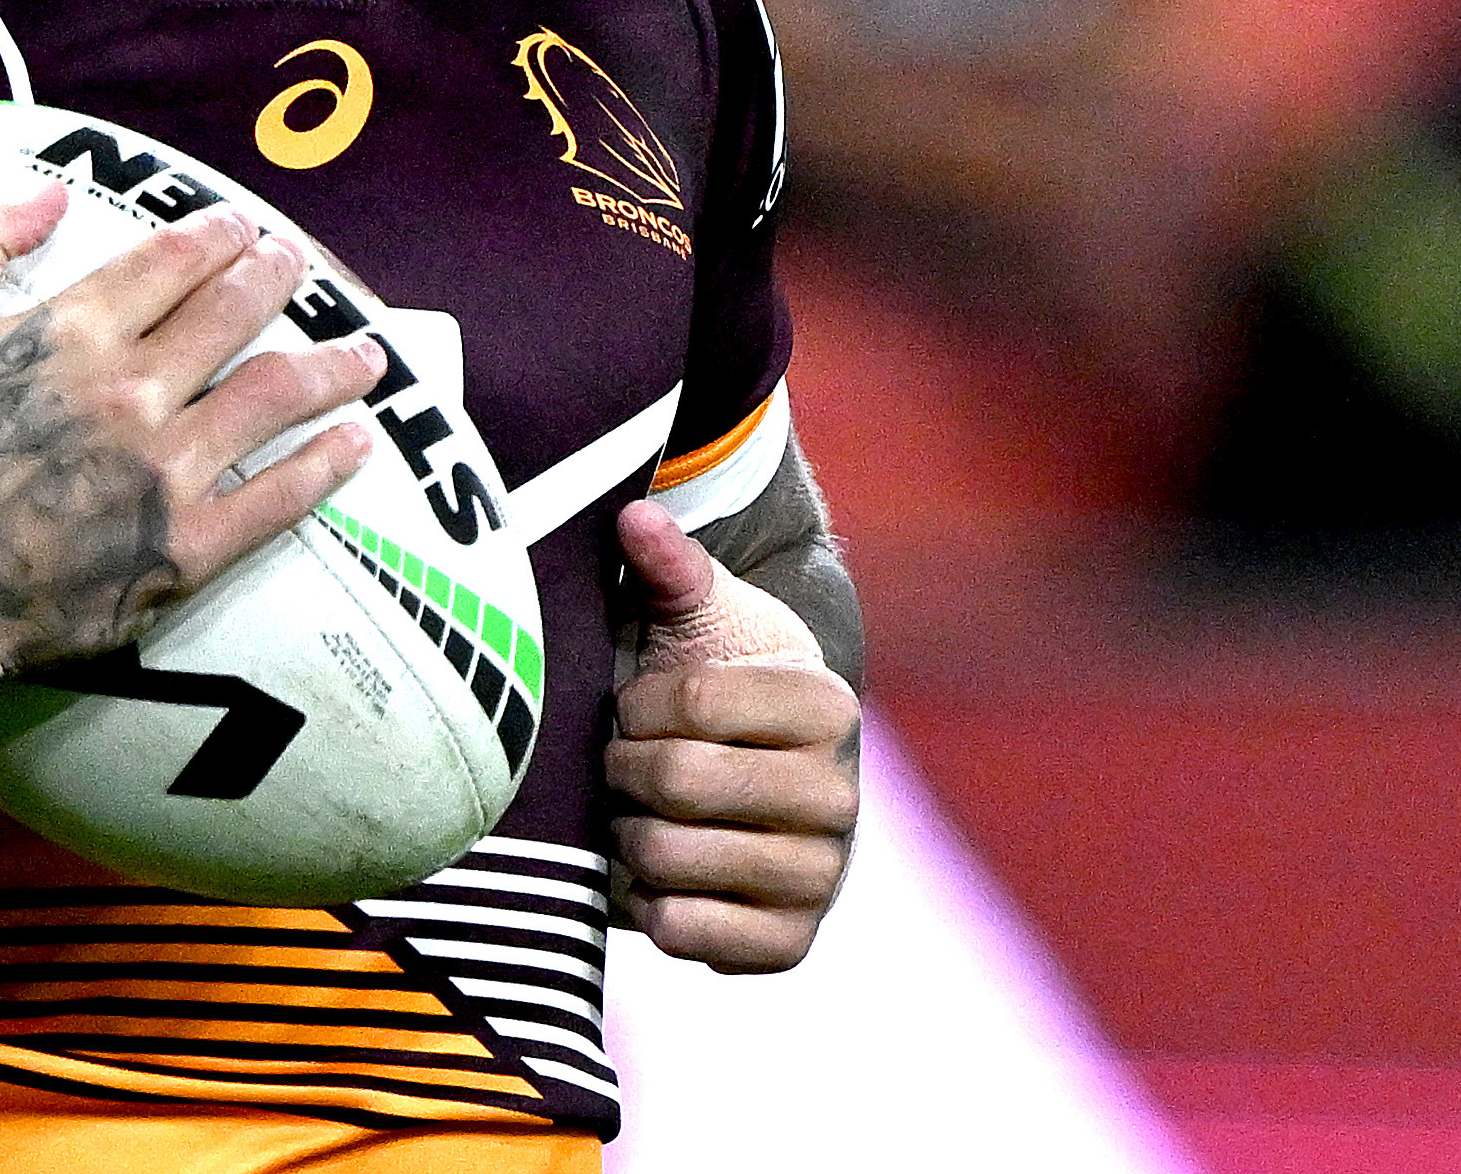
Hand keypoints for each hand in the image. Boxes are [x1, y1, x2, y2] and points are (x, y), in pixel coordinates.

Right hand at [0, 190, 385, 672]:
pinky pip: (274, 500)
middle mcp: (130, 391)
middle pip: (233, 314)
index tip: (241, 228)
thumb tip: (51, 196)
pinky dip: (324, 466)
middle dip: (278, 280)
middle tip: (302, 266)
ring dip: (330, 366)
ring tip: (365, 351)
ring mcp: (162, 473)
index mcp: (68, 330)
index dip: (215, 237)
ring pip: (273, 396)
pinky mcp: (179, 552)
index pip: (169, 261)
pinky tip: (356, 444)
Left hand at [605, 500, 861, 972]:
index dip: (636, 702)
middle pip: (675, 781)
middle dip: (621, 768)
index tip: (636, 702)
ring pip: (666, 859)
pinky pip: (681, 932)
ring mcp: (820, 875)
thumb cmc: (712, 685)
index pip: (691, 700)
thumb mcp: (696, 620)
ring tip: (635, 811)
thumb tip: (635, 516)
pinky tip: (654, 871)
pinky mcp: (786, 944)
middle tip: (621, 762)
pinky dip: (643, 902)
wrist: (743, 780)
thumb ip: (673, 568)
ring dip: (625, 834)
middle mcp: (840, 794)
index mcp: (827, 703)